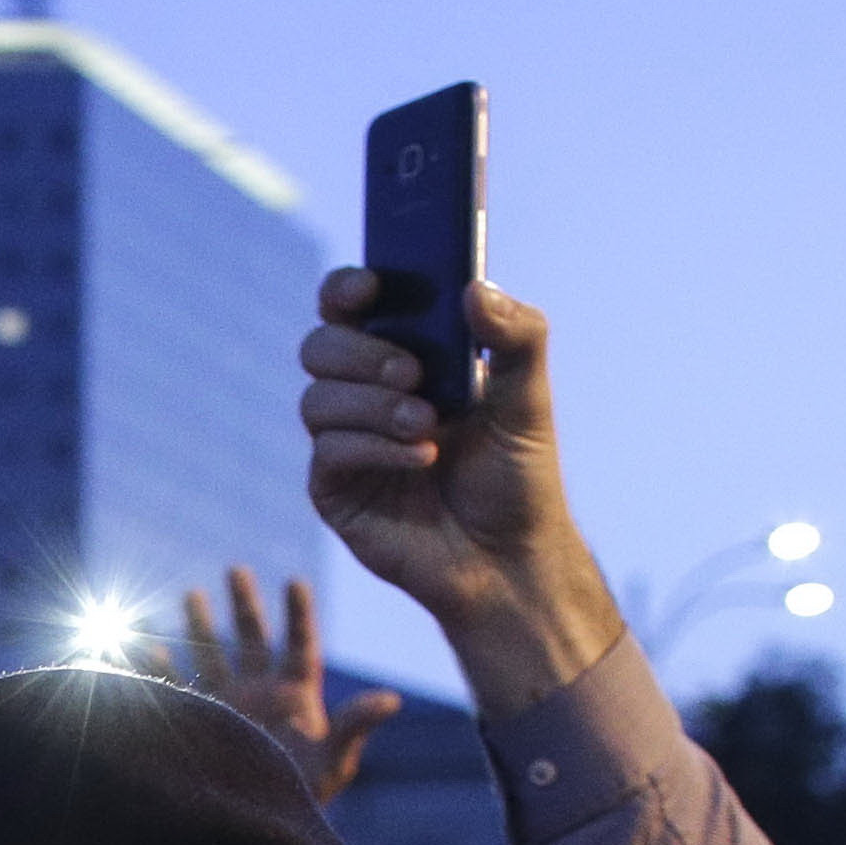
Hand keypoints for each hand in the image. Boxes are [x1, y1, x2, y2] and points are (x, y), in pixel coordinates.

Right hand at [142, 567, 400, 803]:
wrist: (261, 823)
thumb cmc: (306, 793)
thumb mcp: (336, 759)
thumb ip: (357, 725)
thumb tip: (392, 700)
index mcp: (296, 693)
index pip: (300, 644)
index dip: (299, 614)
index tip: (295, 582)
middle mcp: (261, 692)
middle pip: (252, 638)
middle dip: (243, 605)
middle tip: (236, 569)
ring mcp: (229, 704)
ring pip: (212, 654)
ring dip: (200, 626)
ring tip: (191, 594)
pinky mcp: (202, 721)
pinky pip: (179, 686)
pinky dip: (163, 667)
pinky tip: (146, 648)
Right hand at [298, 272, 625, 714]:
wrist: (509, 557)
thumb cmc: (518, 475)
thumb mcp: (529, 396)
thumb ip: (516, 335)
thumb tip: (474, 287)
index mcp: (403, 355)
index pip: (352, 307)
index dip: (347, 289)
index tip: (370, 287)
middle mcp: (365, 394)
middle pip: (320, 346)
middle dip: (361, 354)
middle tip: (412, 372)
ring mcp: (345, 442)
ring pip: (316, 399)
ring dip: (372, 405)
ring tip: (427, 424)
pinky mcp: (334, 489)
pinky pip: (327, 451)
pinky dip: (375, 448)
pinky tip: (422, 458)